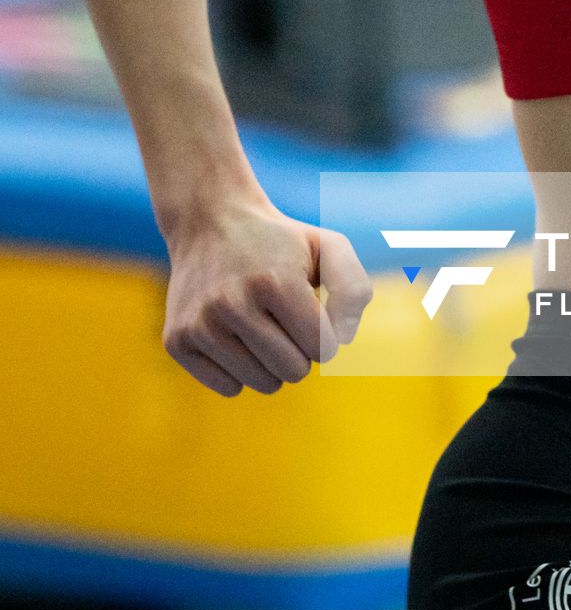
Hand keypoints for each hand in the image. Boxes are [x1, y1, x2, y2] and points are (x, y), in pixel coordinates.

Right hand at [161, 195, 372, 397]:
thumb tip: (341, 340)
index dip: (324, 334)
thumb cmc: (280, 242)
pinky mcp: (177, 341)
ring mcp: (200, 324)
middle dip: (300, 350)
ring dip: (270, 362)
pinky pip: (228, 388)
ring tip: (259, 324)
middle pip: (294, 371)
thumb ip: (353, 290)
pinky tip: (233, 335)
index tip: (311, 311)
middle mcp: (232, 304)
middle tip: (284, 318)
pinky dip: (239, 370)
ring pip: (262, 384)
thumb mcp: (328, 247)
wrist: (209, 221)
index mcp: (274, 282)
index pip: (323, 349)